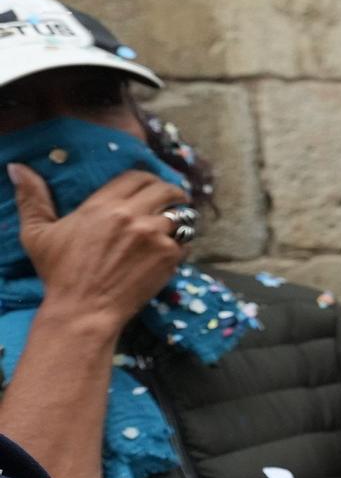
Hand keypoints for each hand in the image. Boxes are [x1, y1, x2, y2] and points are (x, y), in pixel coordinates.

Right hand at [9, 164, 187, 332]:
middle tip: (173, 200)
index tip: (151, 187)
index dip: (147, 179)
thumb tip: (17, 167)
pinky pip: (185, 241)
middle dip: (172, 192)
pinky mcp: (169, 256)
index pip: (138, 176)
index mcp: (103, 205)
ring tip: (175, 223)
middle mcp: (132, 215)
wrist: (85, 310)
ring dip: (180, 217)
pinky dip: (181, 243)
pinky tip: (171, 249)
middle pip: (166, 189)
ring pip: (180, 214)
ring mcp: (154, 235)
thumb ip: (32, 198)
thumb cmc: (60, 273)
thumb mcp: (38, 234)